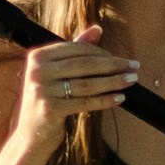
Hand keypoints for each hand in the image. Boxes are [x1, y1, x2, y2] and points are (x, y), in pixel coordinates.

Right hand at [3, 27, 136, 164]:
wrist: (30, 135)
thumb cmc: (48, 100)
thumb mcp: (57, 73)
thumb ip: (75, 50)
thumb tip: (98, 29)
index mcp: (38, 56)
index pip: (77, 49)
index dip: (102, 53)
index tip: (122, 59)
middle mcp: (37, 71)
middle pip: (84, 64)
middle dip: (113, 65)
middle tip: (134, 66)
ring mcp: (42, 90)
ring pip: (87, 83)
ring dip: (114, 81)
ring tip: (131, 80)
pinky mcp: (50, 109)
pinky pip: (85, 102)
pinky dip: (105, 100)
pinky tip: (120, 98)